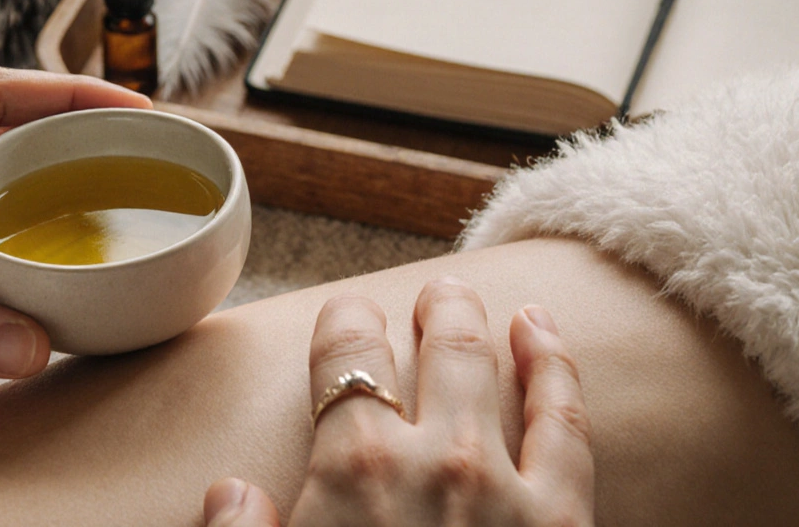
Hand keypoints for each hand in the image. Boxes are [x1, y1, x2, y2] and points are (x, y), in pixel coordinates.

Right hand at [203, 280, 594, 525]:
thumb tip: (232, 491)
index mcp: (353, 469)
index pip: (346, 362)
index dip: (344, 327)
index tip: (346, 315)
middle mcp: (432, 455)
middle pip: (432, 351)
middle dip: (429, 312)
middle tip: (431, 294)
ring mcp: (503, 481)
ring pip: (494, 366)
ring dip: (482, 322)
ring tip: (472, 295)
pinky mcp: (565, 517)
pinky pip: (566, 421)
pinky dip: (557, 367)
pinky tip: (547, 336)